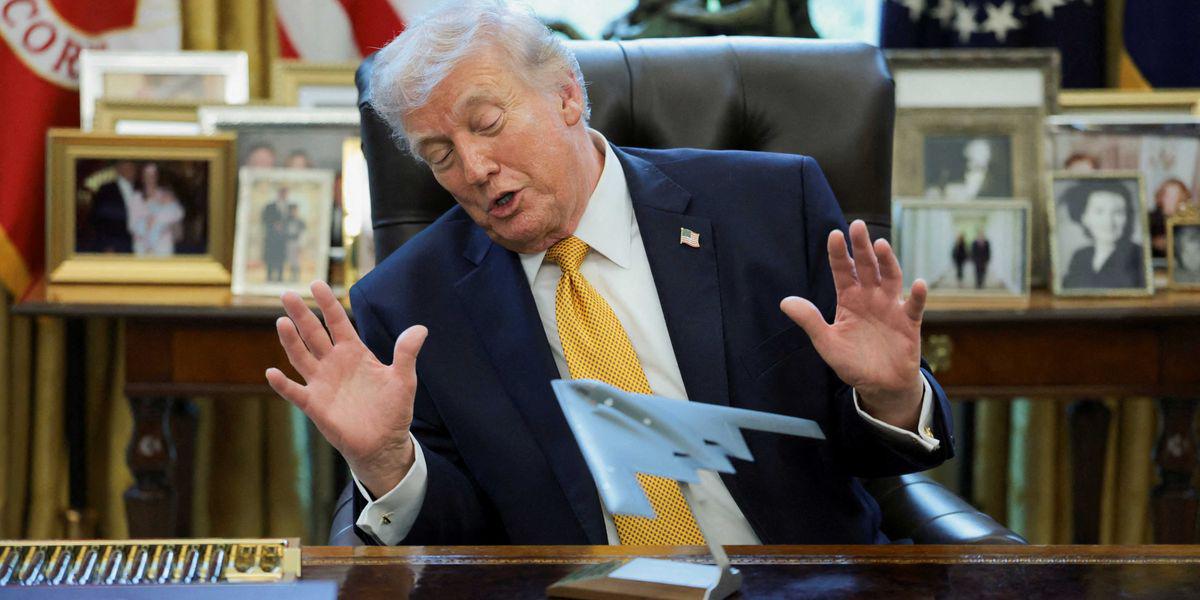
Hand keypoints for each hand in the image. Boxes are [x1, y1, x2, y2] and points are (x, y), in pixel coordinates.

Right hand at [266, 281, 427, 496]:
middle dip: (301, 314)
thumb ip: (406, 354)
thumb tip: (421, 328)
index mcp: (355, 352)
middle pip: (314, 334)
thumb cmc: (393, 410)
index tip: (316, 283)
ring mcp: (322, 383)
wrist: (384, 443)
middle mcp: (334, 363)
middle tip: (287, 294)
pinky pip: (295, 392)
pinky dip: (283, 383)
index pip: (338, 322)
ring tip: (281, 321)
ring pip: (301, 357)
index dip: (327, 304)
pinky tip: (272, 372)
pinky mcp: (315, 405)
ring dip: (291, 340)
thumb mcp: (403, 379)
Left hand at [780, 220, 924, 429]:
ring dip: (887, 261)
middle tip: (857, 226)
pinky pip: (914, 306)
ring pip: (890, 278)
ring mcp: (891, 307)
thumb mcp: (826, 342)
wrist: (879, 385)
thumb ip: (810, 321)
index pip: (843, 271)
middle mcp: (870, 297)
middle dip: (862, 246)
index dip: (838, 253)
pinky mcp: (909, 323)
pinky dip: (917, 295)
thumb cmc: (852, 362)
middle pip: (867, 266)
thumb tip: (785, 301)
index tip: (833, 234)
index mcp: (849, 299)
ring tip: (881, 245)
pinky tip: (918, 283)